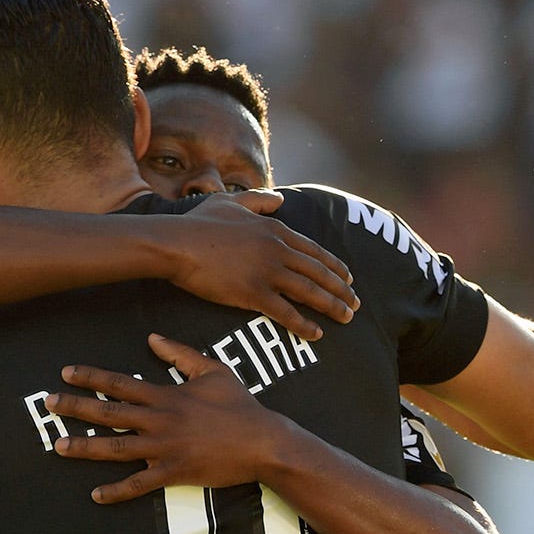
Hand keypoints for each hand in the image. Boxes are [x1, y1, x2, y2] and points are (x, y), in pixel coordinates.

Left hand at [47, 334, 296, 502]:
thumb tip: (152, 337)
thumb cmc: (240, 405)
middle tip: (48, 403)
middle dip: (76, 407)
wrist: (263, 442)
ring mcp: (164, 449)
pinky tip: (96, 495)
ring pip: (117, 448)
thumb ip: (180, 354)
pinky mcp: (174, 473)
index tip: (66, 373)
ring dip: (85, 447)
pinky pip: (140, 485)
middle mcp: (160, 420)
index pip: (120, 382)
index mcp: (166, 395)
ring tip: (58, 446)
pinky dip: (117, 491)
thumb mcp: (213, 371)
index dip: (91, 377)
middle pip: (109, 413)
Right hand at [164, 191, 356, 340]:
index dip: (334, 266)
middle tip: (356, 304)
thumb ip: (258, 200)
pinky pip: (286, 312)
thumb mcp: (231, 202)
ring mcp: (267, 272)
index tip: (348, 278)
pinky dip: (305, 324)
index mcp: (274, 229)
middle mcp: (278, 250)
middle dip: (341, 289)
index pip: (314, 250)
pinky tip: (317, 334)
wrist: (177, 244)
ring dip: (332, 306)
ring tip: (347, 318)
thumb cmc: (199, 223)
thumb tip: (279, 200)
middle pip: (319, 272)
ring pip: (310, 292)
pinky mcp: (253, 293)